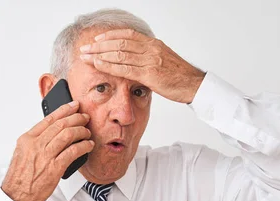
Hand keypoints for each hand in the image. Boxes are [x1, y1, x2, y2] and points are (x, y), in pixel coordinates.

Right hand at [1, 101, 93, 200]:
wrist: (16, 195)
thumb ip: (35, 142)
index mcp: (27, 139)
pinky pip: (73, 151)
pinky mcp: (54, 168)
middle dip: (76, 118)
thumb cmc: (20, 177)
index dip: (64, 110)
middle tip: (84, 118)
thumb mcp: (22, 154)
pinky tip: (88, 145)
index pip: (48, 119)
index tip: (73, 106)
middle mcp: (35, 144)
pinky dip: (83, 146)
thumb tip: (52, 133)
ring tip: (87, 132)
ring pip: (68, 135)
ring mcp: (45, 156)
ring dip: (81, 131)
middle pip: (60, 124)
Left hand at [79, 29, 205, 103]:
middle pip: (119, 43)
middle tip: (85, 48)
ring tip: (86, 57)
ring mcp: (150, 61)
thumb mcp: (163, 61)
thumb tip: (136, 59)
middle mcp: (151, 49)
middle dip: (99, 45)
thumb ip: (149, 58)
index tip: (97, 39)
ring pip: (119, 54)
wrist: (194, 85)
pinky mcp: (149, 75)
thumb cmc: (180, 76)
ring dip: (100, 55)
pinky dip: (109, 66)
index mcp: (154, 44)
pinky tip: (98, 66)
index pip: (128, 35)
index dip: (110, 36)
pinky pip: (125, 68)